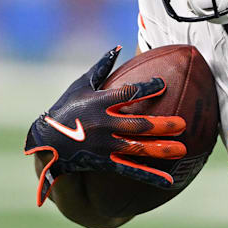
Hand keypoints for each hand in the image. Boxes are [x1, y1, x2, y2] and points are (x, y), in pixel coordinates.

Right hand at [24, 47, 186, 205]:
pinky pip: (129, 169)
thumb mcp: (81, 85)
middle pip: (137, 125)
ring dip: (160, 150)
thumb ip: (102, 67)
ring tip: (182, 150)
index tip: (164, 84)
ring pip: (136, 148)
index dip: (147, 89)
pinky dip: (149, 175)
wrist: (45, 141)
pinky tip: (168, 181)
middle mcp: (104, 124)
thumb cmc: (66, 109)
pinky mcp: (104, 162)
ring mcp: (104, 145)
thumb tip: (119, 46)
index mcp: (99, 103)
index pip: (128, 94)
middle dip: (161, 125)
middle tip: (183, 124)